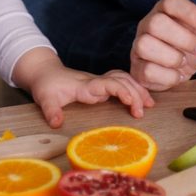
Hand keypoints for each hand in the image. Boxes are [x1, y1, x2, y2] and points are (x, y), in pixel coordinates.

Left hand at [13, 48, 154, 127]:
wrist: (45, 72)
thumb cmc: (47, 85)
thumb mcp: (45, 98)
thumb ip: (51, 110)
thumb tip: (57, 124)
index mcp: (85, 85)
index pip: (108, 83)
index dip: (121, 91)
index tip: (132, 103)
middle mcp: (96, 81)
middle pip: (121, 80)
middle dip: (135, 93)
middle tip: (142, 112)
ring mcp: (99, 82)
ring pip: (124, 79)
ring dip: (137, 88)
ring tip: (150, 104)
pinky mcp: (100, 85)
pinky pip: (121, 82)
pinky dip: (133, 87)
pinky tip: (141, 97)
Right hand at [130, 0, 195, 90]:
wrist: (179, 69)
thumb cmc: (192, 45)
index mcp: (166, 9)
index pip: (172, 1)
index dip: (192, 13)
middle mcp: (148, 23)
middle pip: (156, 22)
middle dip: (184, 38)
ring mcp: (139, 44)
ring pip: (145, 45)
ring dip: (172, 57)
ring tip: (184, 61)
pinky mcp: (137, 67)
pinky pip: (146, 70)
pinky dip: (167, 76)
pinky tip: (177, 75)